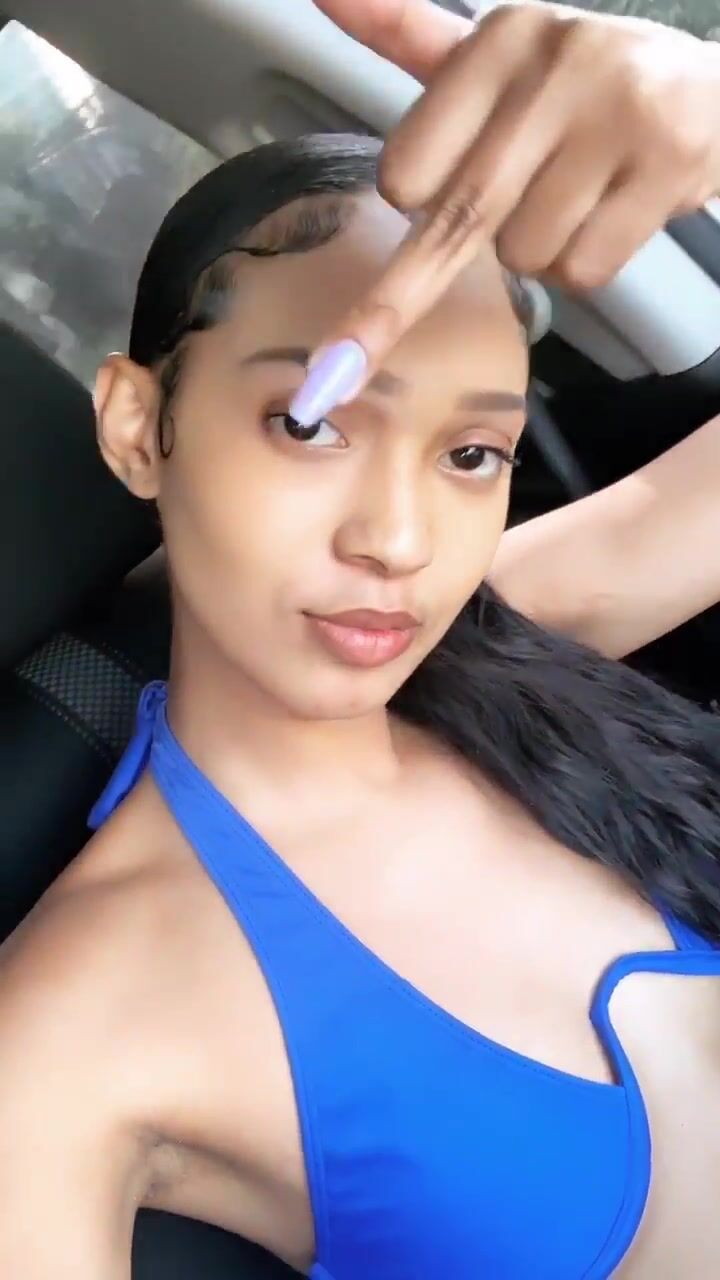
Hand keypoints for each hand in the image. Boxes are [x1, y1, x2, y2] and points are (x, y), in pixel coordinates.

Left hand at [290, 0, 719, 423]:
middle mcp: (558, 67)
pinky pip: (583, 271)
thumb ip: (409, 35)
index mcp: (503, 39)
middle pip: (461, 216)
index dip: (413, 198)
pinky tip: (610, 216)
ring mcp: (618, 117)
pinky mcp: (666, 168)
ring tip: (576, 199)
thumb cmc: (582, 86)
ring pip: (526, 255)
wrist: (712, 93)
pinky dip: (585, 265)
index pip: (413, 161)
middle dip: (394, 304)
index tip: (420, 201)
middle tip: (343, 365)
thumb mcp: (500, 54)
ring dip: (539, 251)